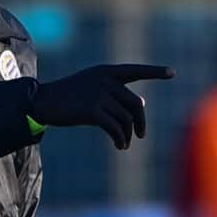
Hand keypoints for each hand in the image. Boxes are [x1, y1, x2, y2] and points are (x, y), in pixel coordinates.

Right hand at [30, 64, 174, 149]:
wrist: (43, 101)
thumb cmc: (69, 96)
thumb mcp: (92, 86)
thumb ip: (115, 92)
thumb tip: (141, 105)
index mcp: (107, 71)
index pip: (136, 70)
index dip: (155, 72)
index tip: (172, 73)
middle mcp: (105, 80)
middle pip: (135, 104)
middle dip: (140, 122)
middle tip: (141, 135)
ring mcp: (99, 95)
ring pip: (126, 119)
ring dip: (128, 135)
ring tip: (125, 144)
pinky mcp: (92, 111)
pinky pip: (115, 128)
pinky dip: (120, 139)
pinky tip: (120, 146)